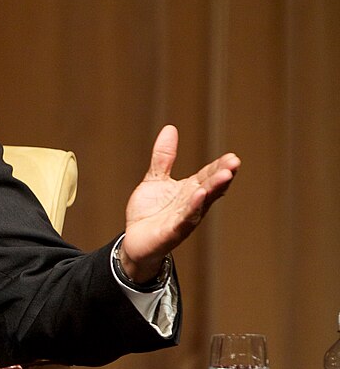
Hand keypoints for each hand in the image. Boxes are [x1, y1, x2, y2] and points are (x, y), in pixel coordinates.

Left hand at [120, 125, 239, 281]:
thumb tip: (170, 128)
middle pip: (209, 188)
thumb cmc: (150, 212)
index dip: (219, 167)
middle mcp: (190, 205)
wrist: (135, 240)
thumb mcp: (156, 179)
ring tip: (223, 176)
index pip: (207, 176)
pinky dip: (192, 209)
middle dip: (221, 176)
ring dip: (212, 190)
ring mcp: (182, 220)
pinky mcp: (171, 232)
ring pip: (200, 203)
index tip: (232, 157)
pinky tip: (199, 196)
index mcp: (189, 191)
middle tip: (234, 163)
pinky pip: (183, 220)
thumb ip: (164, 157)